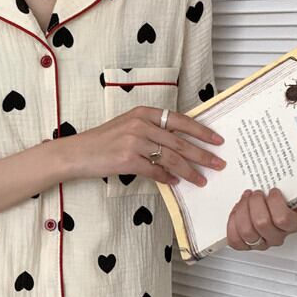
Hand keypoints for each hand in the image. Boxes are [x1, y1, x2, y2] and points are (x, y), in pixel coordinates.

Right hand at [67, 106, 226, 185]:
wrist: (78, 153)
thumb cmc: (103, 142)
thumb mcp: (129, 127)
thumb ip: (152, 131)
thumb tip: (179, 146)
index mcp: (144, 113)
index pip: (181, 121)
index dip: (201, 131)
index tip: (217, 140)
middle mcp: (141, 124)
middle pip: (180, 141)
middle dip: (202, 154)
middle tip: (218, 164)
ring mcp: (134, 141)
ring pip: (171, 158)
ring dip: (189, 171)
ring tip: (201, 180)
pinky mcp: (127, 159)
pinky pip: (155, 170)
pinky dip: (167, 178)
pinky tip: (175, 183)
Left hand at [226, 186, 296, 251]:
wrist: (263, 200)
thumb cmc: (282, 197)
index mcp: (292, 224)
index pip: (283, 219)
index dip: (275, 203)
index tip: (273, 190)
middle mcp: (277, 236)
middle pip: (262, 224)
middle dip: (255, 204)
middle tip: (255, 193)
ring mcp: (260, 241)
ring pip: (247, 232)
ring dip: (242, 211)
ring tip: (245, 200)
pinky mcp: (244, 244)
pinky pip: (235, 241)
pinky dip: (232, 224)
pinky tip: (236, 212)